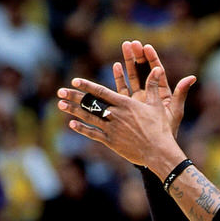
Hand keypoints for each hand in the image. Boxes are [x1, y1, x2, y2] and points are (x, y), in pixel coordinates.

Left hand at [56, 42, 195, 167]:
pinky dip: (82, 129)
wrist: (158, 152)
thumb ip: (153, 87)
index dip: (87, 86)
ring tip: (61, 104)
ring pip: (89, 118)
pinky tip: (71, 124)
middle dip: (74, 97)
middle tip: (60, 91)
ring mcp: (111, 129)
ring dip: (73, 111)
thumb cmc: (160, 129)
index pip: (101, 92)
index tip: (75, 81)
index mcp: (125, 104)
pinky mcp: (111, 142)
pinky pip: (93, 134)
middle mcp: (115, 115)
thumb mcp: (157, 105)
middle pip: (90, 104)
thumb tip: (156, 68)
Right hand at [116, 41, 195, 136]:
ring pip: (133, 77)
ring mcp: (138, 99)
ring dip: (128, 62)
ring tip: (125, 47)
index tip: (147, 47)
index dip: (152, 59)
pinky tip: (116, 66)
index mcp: (162, 93)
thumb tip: (192, 77)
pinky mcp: (129, 106)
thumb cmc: (167, 131)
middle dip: (138, 57)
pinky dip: (120, 78)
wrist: (155, 148)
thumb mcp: (175, 111)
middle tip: (132, 43)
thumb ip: (181, 93)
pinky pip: (123, 89)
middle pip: (143, 71)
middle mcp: (150, 94)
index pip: (157, 72)